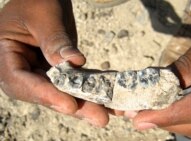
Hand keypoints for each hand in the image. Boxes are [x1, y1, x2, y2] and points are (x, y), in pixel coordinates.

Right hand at [0, 0, 108, 126]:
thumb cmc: (37, 0)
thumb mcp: (44, 16)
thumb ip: (55, 41)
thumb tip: (75, 62)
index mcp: (4, 54)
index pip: (20, 80)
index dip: (44, 94)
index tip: (69, 105)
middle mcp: (20, 68)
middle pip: (43, 92)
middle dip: (71, 104)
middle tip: (99, 116)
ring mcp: (38, 71)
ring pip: (60, 91)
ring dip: (84, 102)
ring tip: (106, 112)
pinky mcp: (55, 71)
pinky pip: (71, 82)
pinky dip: (89, 89)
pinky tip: (107, 95)